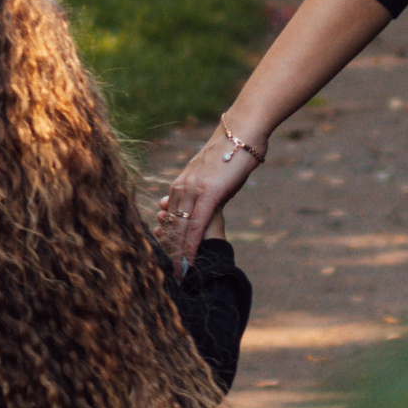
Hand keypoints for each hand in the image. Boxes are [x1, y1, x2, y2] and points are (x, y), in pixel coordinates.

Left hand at [158, 121, 264, 266]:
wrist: (242, 131)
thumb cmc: (232, 151)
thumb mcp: (212, 174)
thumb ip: (203, 190)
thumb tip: (202, 204)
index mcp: (181, 184)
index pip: (169, 219)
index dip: (167, 242)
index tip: (164, 260)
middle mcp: (182, 187)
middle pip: (171, 227)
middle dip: (168, 252)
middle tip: (165, 276)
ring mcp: (193, 190)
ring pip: (181, 229)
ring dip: (178, 254)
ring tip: (176, 275)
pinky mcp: (208, 193)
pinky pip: (196, 225)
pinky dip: (192, 245)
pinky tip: (190, 259)